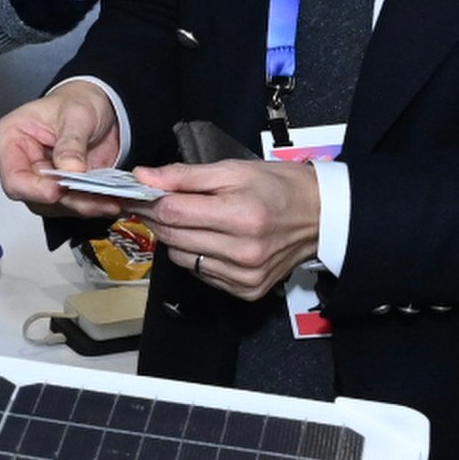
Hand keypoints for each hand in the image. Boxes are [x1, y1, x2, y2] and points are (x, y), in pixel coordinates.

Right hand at [0, 77, 122, 210]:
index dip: (35, 189)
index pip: (13, 177)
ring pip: (55, 207)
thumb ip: (71, 143)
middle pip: (34, 197)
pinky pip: (72, 206)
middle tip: (96, 196)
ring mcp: (38, 181)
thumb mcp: (76, 114)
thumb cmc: (76, 102)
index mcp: (9, 140)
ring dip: (84, 206)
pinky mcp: (58, 191)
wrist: (96, 107)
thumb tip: (70, 169)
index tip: (60, 189)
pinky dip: (92, 205)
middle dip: (67, 200)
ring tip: (110, 201)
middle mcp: (19, 165)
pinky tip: (111, 202)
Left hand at [138, 155, 321, 300]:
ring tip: (195, 219)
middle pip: (173, 237)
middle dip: (158, 218)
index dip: (149, 201)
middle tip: (158, 202)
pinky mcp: (247, 290)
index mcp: (240, 216)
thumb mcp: (234, 169)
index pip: (173, 213)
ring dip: (177, 239)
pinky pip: (202, 274)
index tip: (138, 192)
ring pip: (182, 259)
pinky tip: (213, 240)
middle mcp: (243, 252)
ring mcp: (245, 275)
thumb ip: (185, 176)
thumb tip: (143, 177)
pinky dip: (198, 256)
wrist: (320, 216)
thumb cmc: (279, 187)